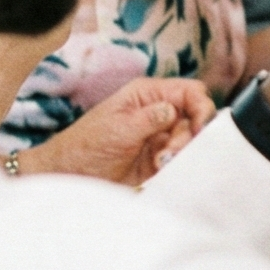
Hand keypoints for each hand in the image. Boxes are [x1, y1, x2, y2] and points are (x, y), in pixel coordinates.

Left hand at [16, 77, 213, 186]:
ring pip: (191, 140)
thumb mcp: (118, 128)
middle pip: (195, 117)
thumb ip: (150, 118)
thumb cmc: (85, 146)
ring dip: (181, 152)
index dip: (201, 106)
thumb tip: (176, 110)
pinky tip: (159, 170)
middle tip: (170, 152)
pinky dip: (177, 166)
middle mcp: (159, 113)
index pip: (190, 92)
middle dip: (189, 135)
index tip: (199, 127)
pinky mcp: (159, 159)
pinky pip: (182, 159)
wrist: (67, 177)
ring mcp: (160, 137)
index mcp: (148, 96)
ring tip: (159, 162)